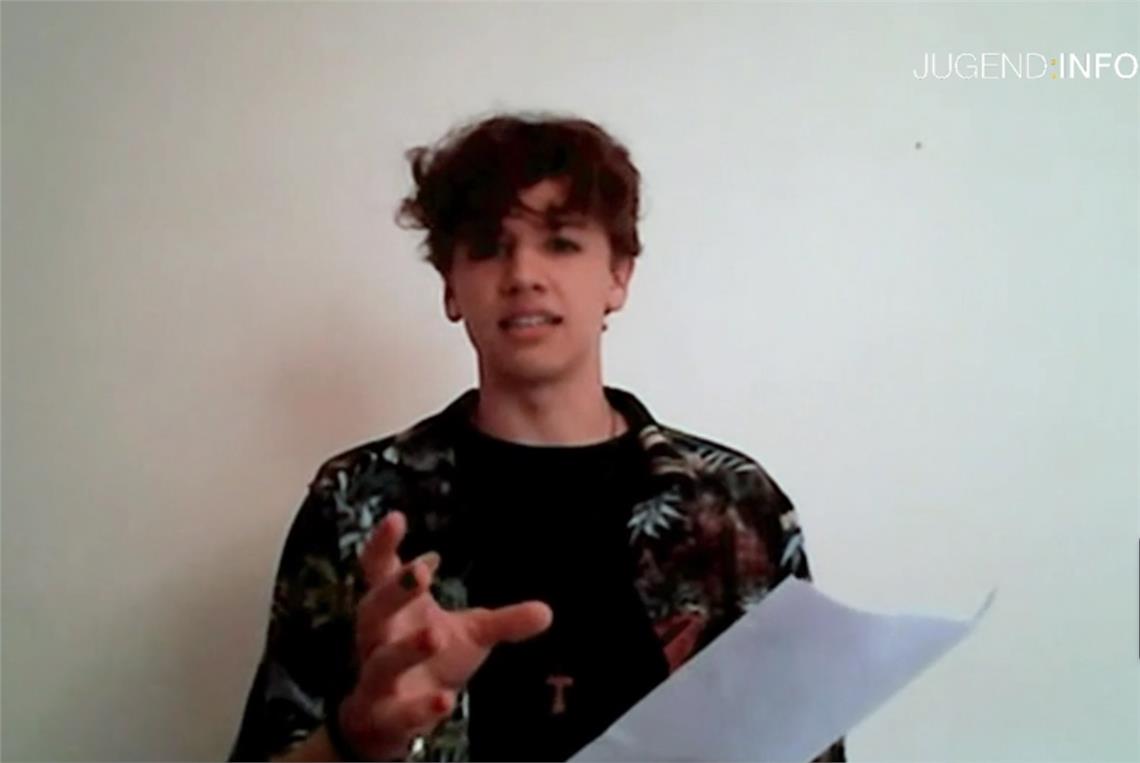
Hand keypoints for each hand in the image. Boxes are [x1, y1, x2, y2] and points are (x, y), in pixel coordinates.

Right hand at [336, 510, 552, 759]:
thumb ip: (503, 622)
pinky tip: (446, 701)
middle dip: (394, 591)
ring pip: (381, 662)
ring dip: (406, 648)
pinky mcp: (382, 718)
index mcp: (392, 609)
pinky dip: (419, 708)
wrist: (388, 721)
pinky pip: (396, 714)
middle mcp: (377, 639)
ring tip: (435, 633)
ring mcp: (375, 680)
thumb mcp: (469, 635)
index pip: (378, 570)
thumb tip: (547, 612)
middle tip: (420, 572)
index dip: (382, 545)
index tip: (397, 517)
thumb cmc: (428, 662)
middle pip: (373, 609)